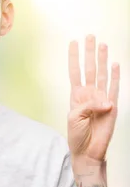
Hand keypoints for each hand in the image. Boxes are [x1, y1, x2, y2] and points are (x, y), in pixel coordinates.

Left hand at [67, 35, 119, 161]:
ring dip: (102, 59)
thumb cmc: (77, 134)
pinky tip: (115, 64)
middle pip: (89, 68)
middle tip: (90, 36)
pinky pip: (114, 88)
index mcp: (76, 95)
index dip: (73, 57)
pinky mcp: (112, 106)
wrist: (87, 150)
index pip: (74, 71)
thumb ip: (87, 106)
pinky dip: (114, 76)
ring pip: (101, 74)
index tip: (73, 42)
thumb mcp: (74, 118)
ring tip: (102, 44)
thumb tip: (106, 101)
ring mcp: (101, 98)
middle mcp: (89, 93)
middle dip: (89, 52)